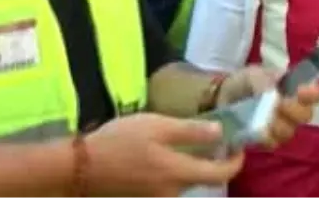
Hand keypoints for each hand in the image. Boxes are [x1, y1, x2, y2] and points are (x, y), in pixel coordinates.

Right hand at [84, 113, 243, 196]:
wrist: (79, 167)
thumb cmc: (120, 141)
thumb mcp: (157, 126)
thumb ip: (192, 132)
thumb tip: (221, 132)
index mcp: (179, 174)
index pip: (221, 175)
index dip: (235, 162)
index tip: (239, 146)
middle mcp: (173, 194)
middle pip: (203, 180)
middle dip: (214, 163)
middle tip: (215, 142)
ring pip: (185, 183)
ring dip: (192, 167)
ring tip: (188, 145)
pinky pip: (169, 187)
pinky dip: (174, 173)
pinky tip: (164, 157)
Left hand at [217, 65, 318, 147]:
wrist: (223, 98)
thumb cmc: (245, 82)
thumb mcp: (253, 74)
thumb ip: (264, 81)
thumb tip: (274, 94)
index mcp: (295, 88)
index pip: (315, 93)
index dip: (313, 94)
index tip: (302, 91)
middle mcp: (294, 109)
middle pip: (306, 115)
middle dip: (293, 110)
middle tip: (279, 104)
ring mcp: (283, 126)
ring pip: (289, 130)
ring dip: (276, 123)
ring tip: (262, 116)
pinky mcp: (269, 140)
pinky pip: (273, 142)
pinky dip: (265, 136)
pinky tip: (256, 129)